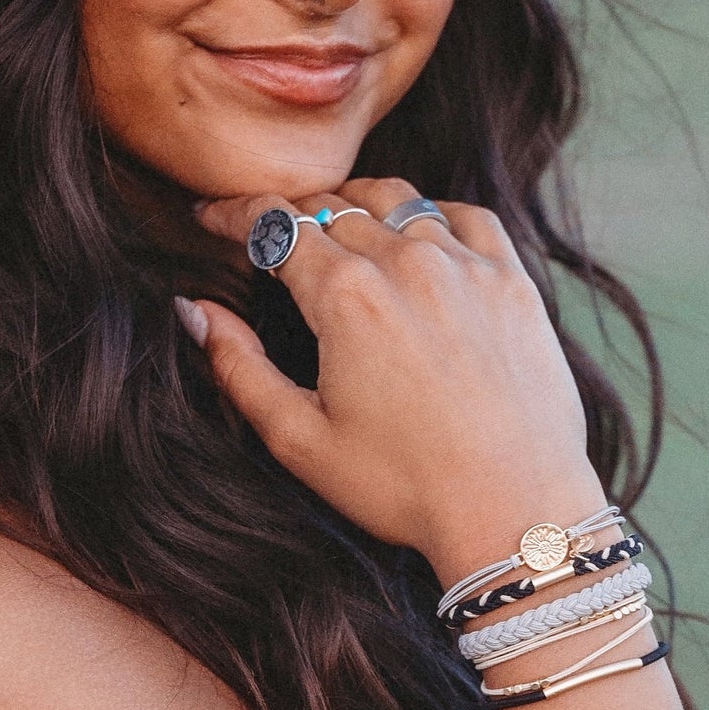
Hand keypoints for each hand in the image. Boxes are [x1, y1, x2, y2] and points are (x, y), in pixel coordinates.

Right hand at [184, 179, 602, 571]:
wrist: (515, 508)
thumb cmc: (404, 486)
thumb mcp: (301, 440)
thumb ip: (239, 367)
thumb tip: (193, 309)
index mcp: (344, 296)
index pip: (276, 224)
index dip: (235, 214)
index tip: (213, 218)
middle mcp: (406, 263)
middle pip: (333, 207)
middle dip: (293, 214)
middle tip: (275, 235)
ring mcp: (466, 265)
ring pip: (399, 201)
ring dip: (359, 204)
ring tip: (341, 224)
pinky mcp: (512, 280)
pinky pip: (469, 216)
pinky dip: (435, 213)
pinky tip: (423, 235)